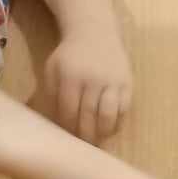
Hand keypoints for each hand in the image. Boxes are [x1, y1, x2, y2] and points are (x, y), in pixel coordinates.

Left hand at [40, 26, 133, 145]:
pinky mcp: (127, 83)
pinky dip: (117, 122)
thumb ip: (50, 95)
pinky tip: (110, 129)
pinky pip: (124, 108)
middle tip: (82, 146)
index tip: (67, 139)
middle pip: (89, 116)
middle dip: (85, 135)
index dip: (68, 128)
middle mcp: (93, 80)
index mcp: (70, 77)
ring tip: (97, 141)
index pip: (69, 111)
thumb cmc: (70, 55)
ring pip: (108, 115)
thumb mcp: (52, 70)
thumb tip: (52, 123)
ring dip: (102, 133)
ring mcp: (112, 81)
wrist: (95, 32)